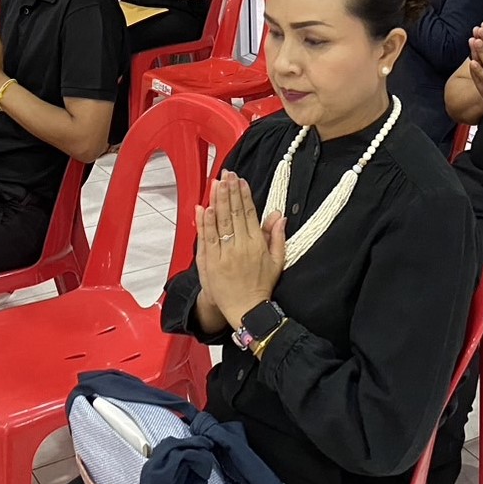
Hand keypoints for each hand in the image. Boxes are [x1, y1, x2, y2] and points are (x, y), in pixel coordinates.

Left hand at [194, 171, 285, 329]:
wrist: (245, 309)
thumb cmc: (261, 285)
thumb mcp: (276, 261)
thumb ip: (276, 237)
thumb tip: (279, 215)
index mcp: (256, 245)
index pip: (248, 213)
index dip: (244, 195)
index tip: (240, 180)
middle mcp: (240, 247)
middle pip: (233, 213)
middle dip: (229, 191)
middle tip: (227, 174)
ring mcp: (223, 254)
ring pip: (219, 222)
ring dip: (216, 200)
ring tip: (216, 183)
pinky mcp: (210, 262)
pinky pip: (206, 238)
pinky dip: (204, 222)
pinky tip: (204, 207)